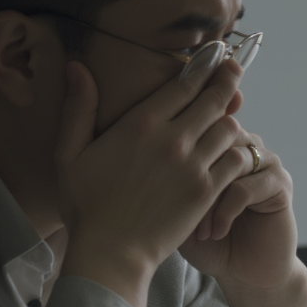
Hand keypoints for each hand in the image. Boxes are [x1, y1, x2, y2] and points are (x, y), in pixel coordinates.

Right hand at [55, 53, 255, 306]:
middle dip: (227, 81)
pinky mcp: (207, 192)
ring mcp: (193, 166)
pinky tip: (231, 151)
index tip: (215, 54)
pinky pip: (234, 160)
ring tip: (228, 115)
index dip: (204, 65)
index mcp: (140, 124)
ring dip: (229, 120)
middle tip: (234, 71)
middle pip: (215, 99)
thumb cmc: (86, 207)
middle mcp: (172, 140)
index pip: (185, 83)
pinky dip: (236, 153)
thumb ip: (79, 109)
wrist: (111, 253)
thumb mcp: (70, 154)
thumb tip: (77, 67)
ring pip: (229, 128)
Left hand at [178, 135, 299, 291]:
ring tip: (200, 230)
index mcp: (220, 144)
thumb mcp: (178, 210)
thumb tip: (145, 156)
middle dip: (195, 178)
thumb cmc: (208, 243)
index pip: (197, 129)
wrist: (244, 273)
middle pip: (216, 139)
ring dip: (210, 198)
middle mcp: (245, 147)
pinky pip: (247, 186)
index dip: (178, 163)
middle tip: (180, 214)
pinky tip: (217, 233)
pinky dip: (226, 212)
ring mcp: (266, 163)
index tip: (164, 200)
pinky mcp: (281, 185)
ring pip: (231, 162)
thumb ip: (167, 180)